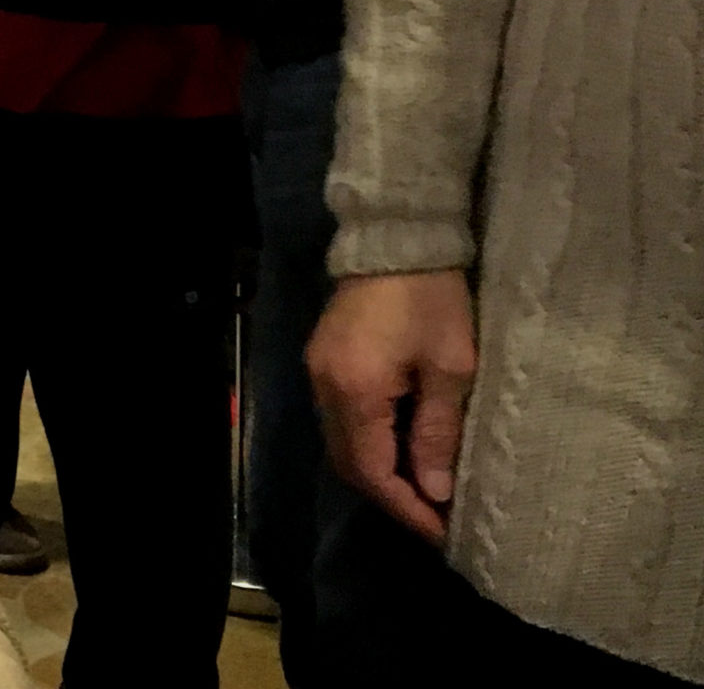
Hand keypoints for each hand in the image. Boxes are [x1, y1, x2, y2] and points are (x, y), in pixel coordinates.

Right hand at [307, 270, 476, 544]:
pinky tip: (403, 447)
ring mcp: (318, 372)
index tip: (444, 532)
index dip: (407, 507)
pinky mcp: (324, 359)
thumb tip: (434, 490)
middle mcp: (325, 387)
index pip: (373, 470)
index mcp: (356, 391)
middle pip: (349, 463)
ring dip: (380, 471)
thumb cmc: (432, 300)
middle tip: (436, 518)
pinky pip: (342, 419)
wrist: (397, 238)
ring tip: (424, 488)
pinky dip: (370, 443)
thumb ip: (437, 432)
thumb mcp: (451, 369)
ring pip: (342, 443)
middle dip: (392, 496)